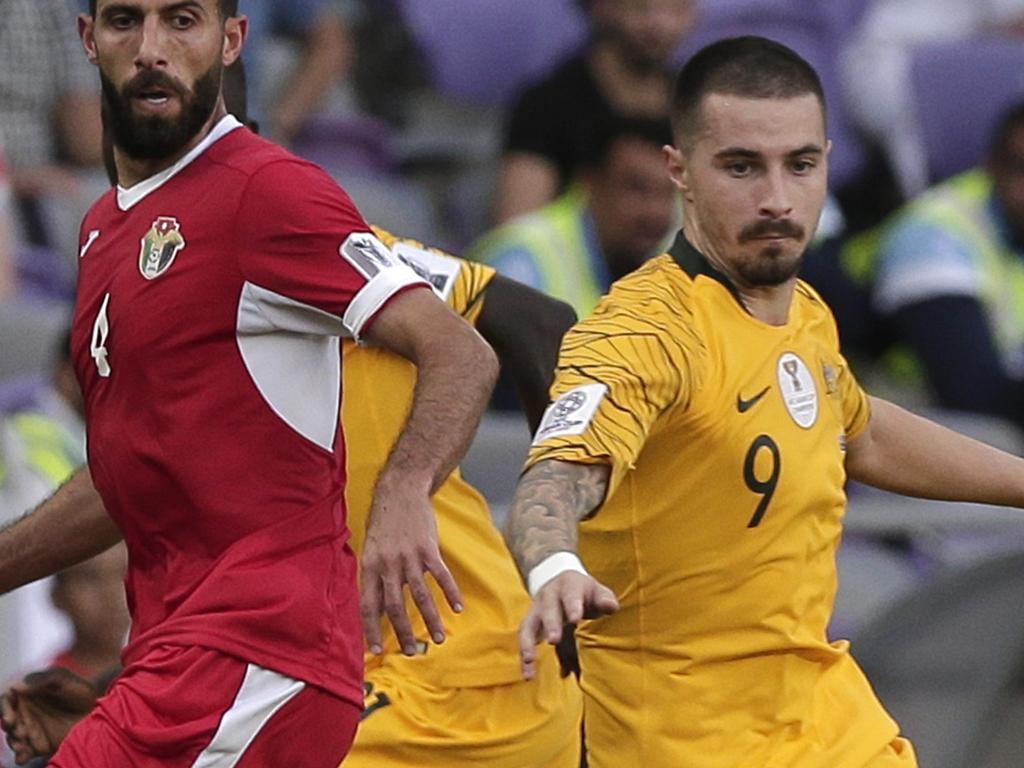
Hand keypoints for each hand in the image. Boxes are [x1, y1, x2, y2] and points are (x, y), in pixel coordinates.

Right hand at [2, 668, 97, 763]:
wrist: (98, 706)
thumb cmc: (79, 688)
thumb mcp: (63, 678)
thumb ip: (41, 679)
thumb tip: (16, 686)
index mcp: (26, 693)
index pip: (6, 700)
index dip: (5, 709)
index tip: (11, 719)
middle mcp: (24, 712)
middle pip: (8, 722)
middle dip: (12, 729)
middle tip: (23, 732)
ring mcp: (31, 728)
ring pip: (14, 738)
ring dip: (15, 743)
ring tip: (23, 745)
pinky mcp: (38, 744)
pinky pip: (24, 752)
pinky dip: (21, 755)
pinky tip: (24, 757)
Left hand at [360, 481, 462, 656]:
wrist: (400, 491)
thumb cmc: (385, 521)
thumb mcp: (371, 548)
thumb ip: (374, 575)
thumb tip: (376, 605)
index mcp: (370, 567)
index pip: (368, 606)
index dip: (371, 630)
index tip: (375, 650)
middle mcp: (388, 565)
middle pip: (395, 607)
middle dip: (403, 633)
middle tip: (411, 652)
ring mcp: (409, 557)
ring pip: (420, 596)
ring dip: (430, 620)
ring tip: (438, 639)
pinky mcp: (429, 549)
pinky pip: (441, 576)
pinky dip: (451, 593)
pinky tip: (458, 608)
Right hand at [518, 571, 617, 679]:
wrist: (562, 583)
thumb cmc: (584, 593)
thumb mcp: (597, 591)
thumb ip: (604, 599)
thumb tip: (610, 607)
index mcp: (568, 586)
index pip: (570, 594)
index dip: (572, 606)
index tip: (575, 618)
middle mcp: (549, 596)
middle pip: (548, 609)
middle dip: (551, 624)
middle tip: (554, 640)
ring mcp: (536, 609)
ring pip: (529, 624)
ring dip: (528, 643)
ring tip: (530, 660)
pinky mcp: (530, 623)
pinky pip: (524, 639)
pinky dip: (525, 657)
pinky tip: (528, 674)